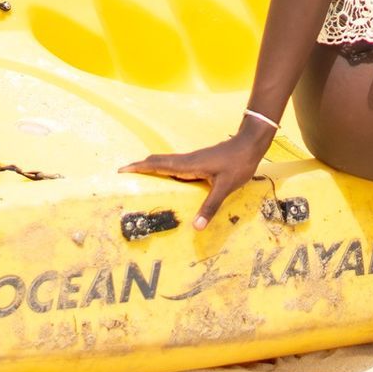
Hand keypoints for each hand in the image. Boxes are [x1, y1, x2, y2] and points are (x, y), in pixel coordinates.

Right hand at [119, 124, 270, 228]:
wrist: (250, 144)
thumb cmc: (238, 163)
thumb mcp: (225, 187)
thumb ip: (210, 206)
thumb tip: (195, 227)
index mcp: (188, 165)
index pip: (158, 165)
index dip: (140, 167)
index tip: (122, 170)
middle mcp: (187, 160)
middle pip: (158, 161)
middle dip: (140, 167)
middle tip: (124, 174)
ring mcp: (192, 160)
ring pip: (166, 162)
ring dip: (151, 167)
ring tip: (139, 176)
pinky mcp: (199, 161)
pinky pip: (175, 165)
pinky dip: (164, 169)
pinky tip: (166, 177)